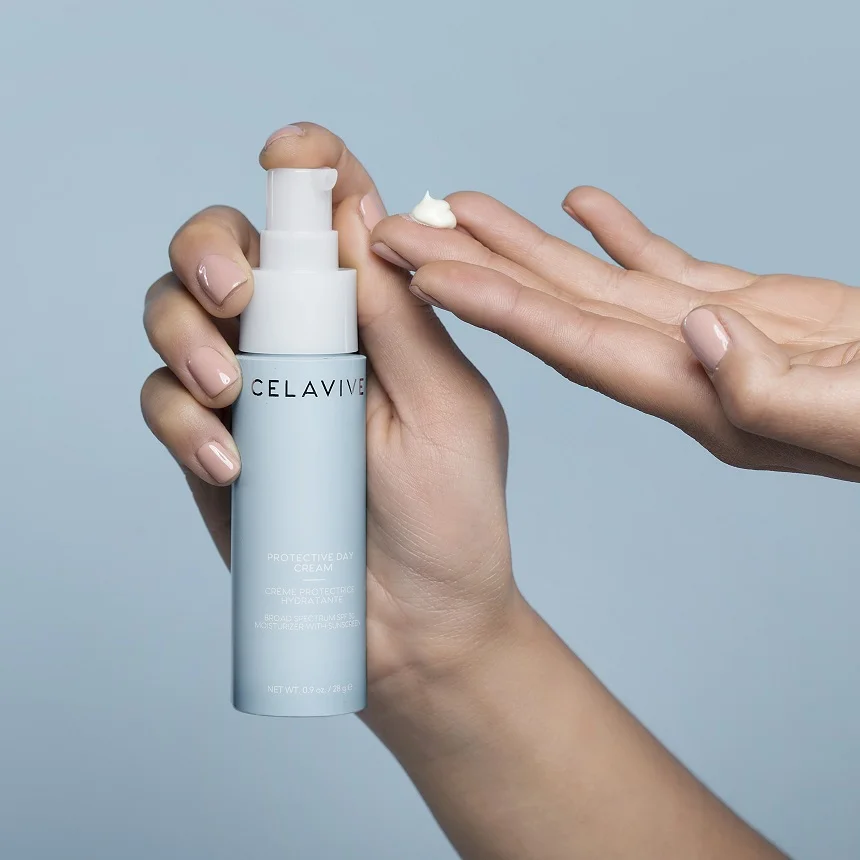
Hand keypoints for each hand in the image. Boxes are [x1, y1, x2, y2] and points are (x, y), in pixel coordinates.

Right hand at [141, 123, 518, 699]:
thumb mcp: (446, 407)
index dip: (305, 171)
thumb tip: (360, 208)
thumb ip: (401, 313)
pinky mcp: (210, 444)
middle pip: (226, 246)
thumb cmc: (449, 516)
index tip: (288, 154)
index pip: (327, 219)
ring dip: (184, 332)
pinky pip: (163, 402)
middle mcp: (301, 337)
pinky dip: (179, 419)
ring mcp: (251, 389)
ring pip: (174, 312)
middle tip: (234, 290)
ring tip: (229, 389)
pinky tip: (229, 460)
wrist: (414, 621)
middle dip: (211, 247)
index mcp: (370, 314)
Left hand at [369, 188, 859, 480]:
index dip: (488, 302)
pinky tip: (577, 207)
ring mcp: (695, 338)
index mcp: (685, 392)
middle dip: (472, 269)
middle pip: (550, 308)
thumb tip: (698, 330)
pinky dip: (615, 234)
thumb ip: (766, 389)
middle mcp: (671, 365)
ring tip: (461, 208)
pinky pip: (655, 265)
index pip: (563, 339)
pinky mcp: (733, 311)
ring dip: (522, 246)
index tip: (418, 269)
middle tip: (399, 231)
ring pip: (588, 281)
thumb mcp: (846, 420)